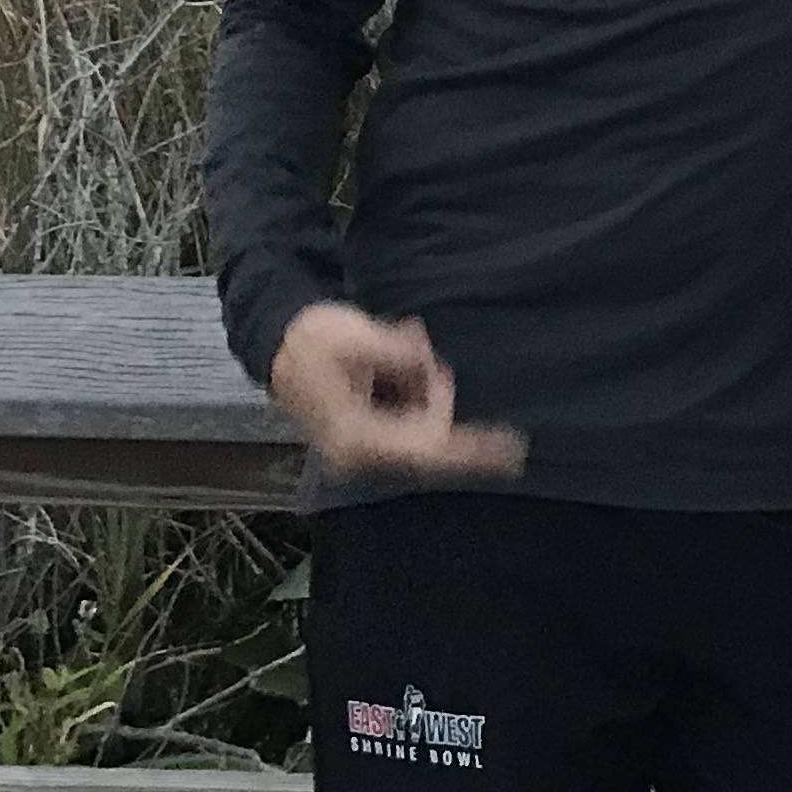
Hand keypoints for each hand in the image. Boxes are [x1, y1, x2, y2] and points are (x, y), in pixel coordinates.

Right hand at [267, 303, 527, 482]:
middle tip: (415, 346)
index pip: (426, 449)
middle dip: (435, 391)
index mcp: (356, 437)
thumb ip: (394, 352)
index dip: (471, 449)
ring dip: (424, 387)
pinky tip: (398, 360)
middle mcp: (359, 456)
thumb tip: (424, 361)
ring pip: (421, 427)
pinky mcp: (366, 441)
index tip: (513, 448)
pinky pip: (409, 422)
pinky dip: (414, 391)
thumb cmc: (312, 338)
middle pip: (428, 438)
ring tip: (401, 344)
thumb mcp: (354, 335)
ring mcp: (362, 451)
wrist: (278, 343)